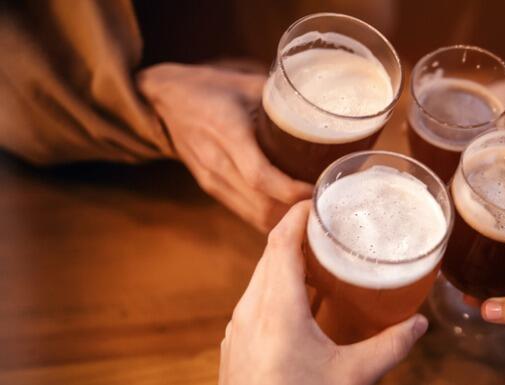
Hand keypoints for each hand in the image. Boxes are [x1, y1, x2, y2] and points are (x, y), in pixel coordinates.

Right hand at [137, 63, 312, 231]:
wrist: (164, 100)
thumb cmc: (210, 88)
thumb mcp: (247, 85)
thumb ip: (282, 99)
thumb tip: (321, 108)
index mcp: (228, 134)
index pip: (261, 176)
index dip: (291, 191)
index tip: (318, 189)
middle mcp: (218, 164)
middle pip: (261, 204)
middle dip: (296, 212)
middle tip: (327, 205)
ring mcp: (212, 180)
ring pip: (254, 215)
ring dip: (285, 221)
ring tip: (314, 214)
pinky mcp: (212, 188)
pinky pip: (245, 213)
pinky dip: (270, 219)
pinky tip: (291, 216)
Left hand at [219, 201, 428, 384]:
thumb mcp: (352, 377)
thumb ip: (389, 347)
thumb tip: (420, 325)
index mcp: (277, 309)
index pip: (280, 243)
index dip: (296, 216)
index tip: (315, 200)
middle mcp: (250, 311)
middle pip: (269, 255)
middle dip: (294, 234)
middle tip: (325, 226)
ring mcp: (237, 328)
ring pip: (259, 278)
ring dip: (284, 262)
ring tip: (315, 259)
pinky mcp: (234, 344)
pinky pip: (253, 301)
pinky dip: (274, 287)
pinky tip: (298, 304)